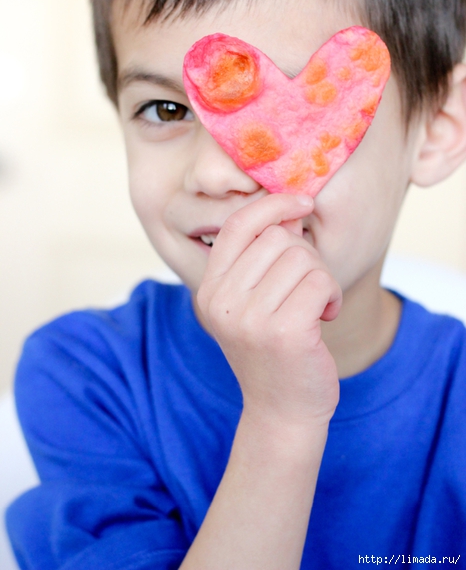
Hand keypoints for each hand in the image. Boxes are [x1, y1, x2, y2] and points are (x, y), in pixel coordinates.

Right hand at [196, 194, 341, 429]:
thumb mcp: (255, 302)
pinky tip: (326, 316)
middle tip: (308, 288)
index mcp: (209, 290)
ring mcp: (249, 319)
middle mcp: (221, 302)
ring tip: (316, 306)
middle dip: (306, 256)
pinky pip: (321, 281)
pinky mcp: (284, 332)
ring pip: (303, 258)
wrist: (282, 412)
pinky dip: (333, 295)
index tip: (304, 202)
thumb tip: (293, 207)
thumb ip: (266, 256)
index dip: (273, 205)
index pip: (238, 225)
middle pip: (278, 238)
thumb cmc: (273, 350)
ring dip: (322, 278)